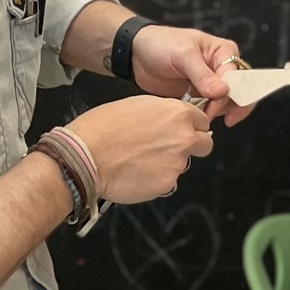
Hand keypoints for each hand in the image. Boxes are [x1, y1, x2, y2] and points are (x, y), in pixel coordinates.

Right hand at [62, 96, 213, 202]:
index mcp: (177, 114)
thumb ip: (162, 113)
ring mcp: (177, 163)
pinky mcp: (167, 184)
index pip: (202, 120)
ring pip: (183, 164)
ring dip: (169, 163)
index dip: (192, 126)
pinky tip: (136, 172)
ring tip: (141, 160)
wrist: (84, 157)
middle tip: (170, 148)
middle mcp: (183, 137)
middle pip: (205, 144)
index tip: (185, 130)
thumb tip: (170, 120)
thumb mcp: (136, 105)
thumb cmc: (101, 129)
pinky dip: (156, 179)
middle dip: (192, 146)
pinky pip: (168, 181)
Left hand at [130, 24, 252, 125]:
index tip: (213, 106)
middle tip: (209, 117)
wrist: (137, 53)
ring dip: (215, 113)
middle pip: (238, 92)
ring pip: (226, 103)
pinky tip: (195, 118)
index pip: (237, 78)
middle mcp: (222, 67)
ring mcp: (212, 83)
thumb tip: (223, 92)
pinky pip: (211, 108)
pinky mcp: (200, 95)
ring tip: (198, 118)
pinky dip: (205, 115)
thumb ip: (202, 74)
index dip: (229, 94)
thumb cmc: (160, 44)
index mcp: (224, 52)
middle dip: (226, 107)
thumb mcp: (183, 55)